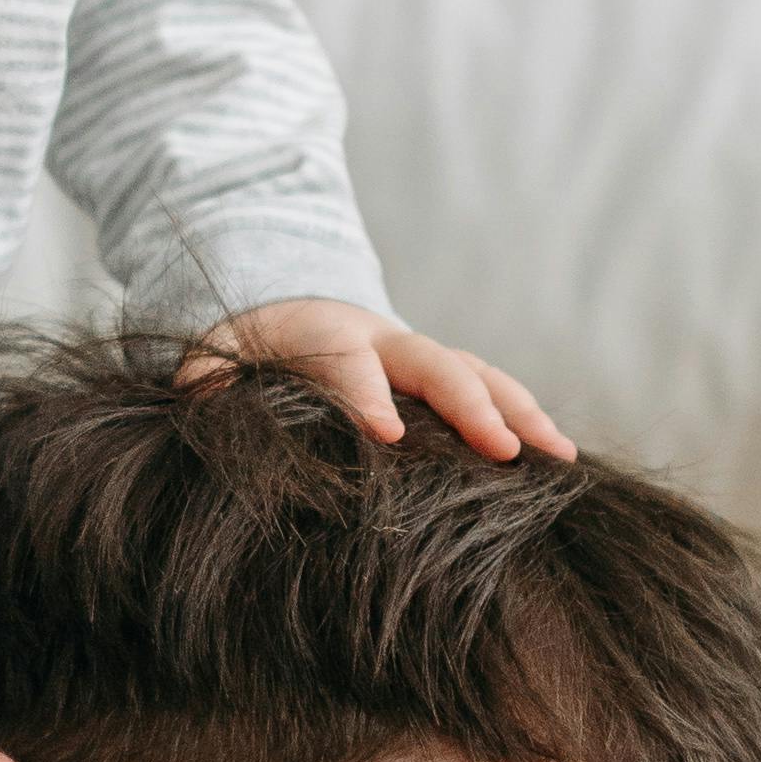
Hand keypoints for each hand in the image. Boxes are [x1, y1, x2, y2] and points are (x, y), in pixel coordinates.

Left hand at [188, 300, 573, 466]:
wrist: (281, 303)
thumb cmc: (245, 347)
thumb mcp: (211, 356)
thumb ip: (205, 379)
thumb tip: (201, 401)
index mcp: (324, 335)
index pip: (348, 365)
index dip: (366, 397)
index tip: (387, 437)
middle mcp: (384, 340)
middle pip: (435, 365)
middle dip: (469, 406)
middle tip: (501, 449)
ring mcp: (420, 356)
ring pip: (480, 373)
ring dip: (520, 411)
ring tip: (559, 455)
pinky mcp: (443, 374)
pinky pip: (494, 389)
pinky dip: (527, 417)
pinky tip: (559, 458)